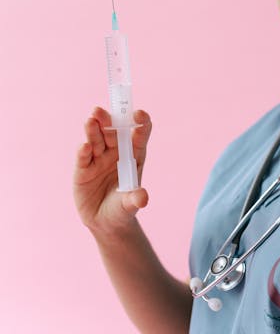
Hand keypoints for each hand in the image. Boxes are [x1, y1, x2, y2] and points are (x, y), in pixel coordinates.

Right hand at [73, 107, 151, 236]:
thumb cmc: (123, 208)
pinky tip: (84, 146)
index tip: (138, 114)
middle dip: (108, 120)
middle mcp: (116, 153)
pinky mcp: (83, 169)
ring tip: (91, 120)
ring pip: (96, 139)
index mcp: (134, 155)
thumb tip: (142, 197)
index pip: (139, 134)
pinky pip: (83, 157)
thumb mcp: (130, 205)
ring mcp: (98, 159)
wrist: (105, 222)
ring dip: (93, 129)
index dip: (140, 122)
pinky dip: (83, 151)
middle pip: (113, 132)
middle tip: (101, 111)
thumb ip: (135, 199)